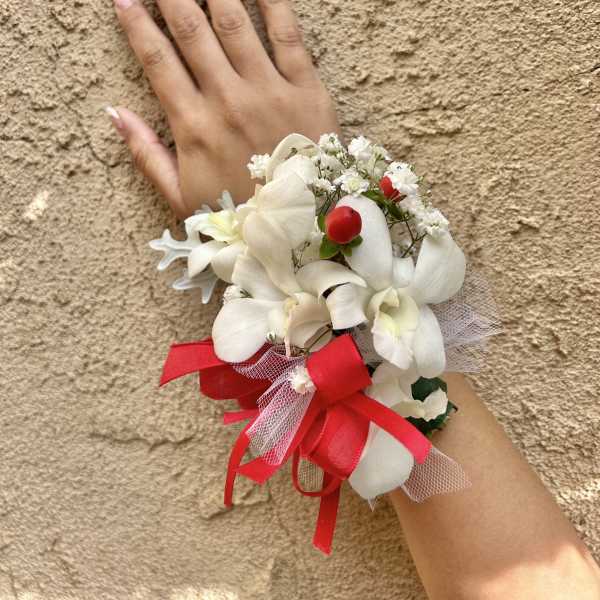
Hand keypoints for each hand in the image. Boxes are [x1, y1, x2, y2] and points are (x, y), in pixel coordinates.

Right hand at [110, 0, 339, 217]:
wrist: (301, 231)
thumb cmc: (240, 216)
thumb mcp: (182, 198)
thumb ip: (147, 155)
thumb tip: (114, 114)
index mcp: (195, 127)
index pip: (157, 61)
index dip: (137, 25)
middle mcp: (228, 101)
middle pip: (191, 30)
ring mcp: (268, 93)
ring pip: (234, 22)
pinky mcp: (307, 92)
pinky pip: (288, 36)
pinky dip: (272, 2)